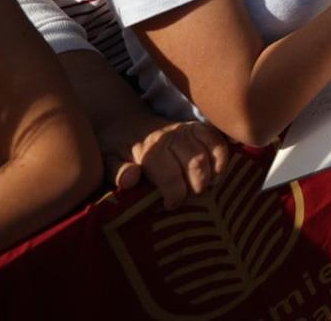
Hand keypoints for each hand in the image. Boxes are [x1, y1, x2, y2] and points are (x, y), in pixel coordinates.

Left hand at [110, 120, 231, 208]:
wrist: (125, 124)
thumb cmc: (117, 150)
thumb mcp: (108, 162)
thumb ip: (118, 172)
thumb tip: (131, 179)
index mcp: (151, 148)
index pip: (171, 177)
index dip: (174, 197)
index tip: (169, 206)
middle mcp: (172, 136)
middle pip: (196, 165)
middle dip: (196, 188)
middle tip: (189, 199)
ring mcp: (187, 129)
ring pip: (210, 153)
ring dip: (211, 175)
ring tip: (204, 188)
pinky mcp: (198, 127)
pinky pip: (217, 139)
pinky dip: (222, 156)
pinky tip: (218, 172)